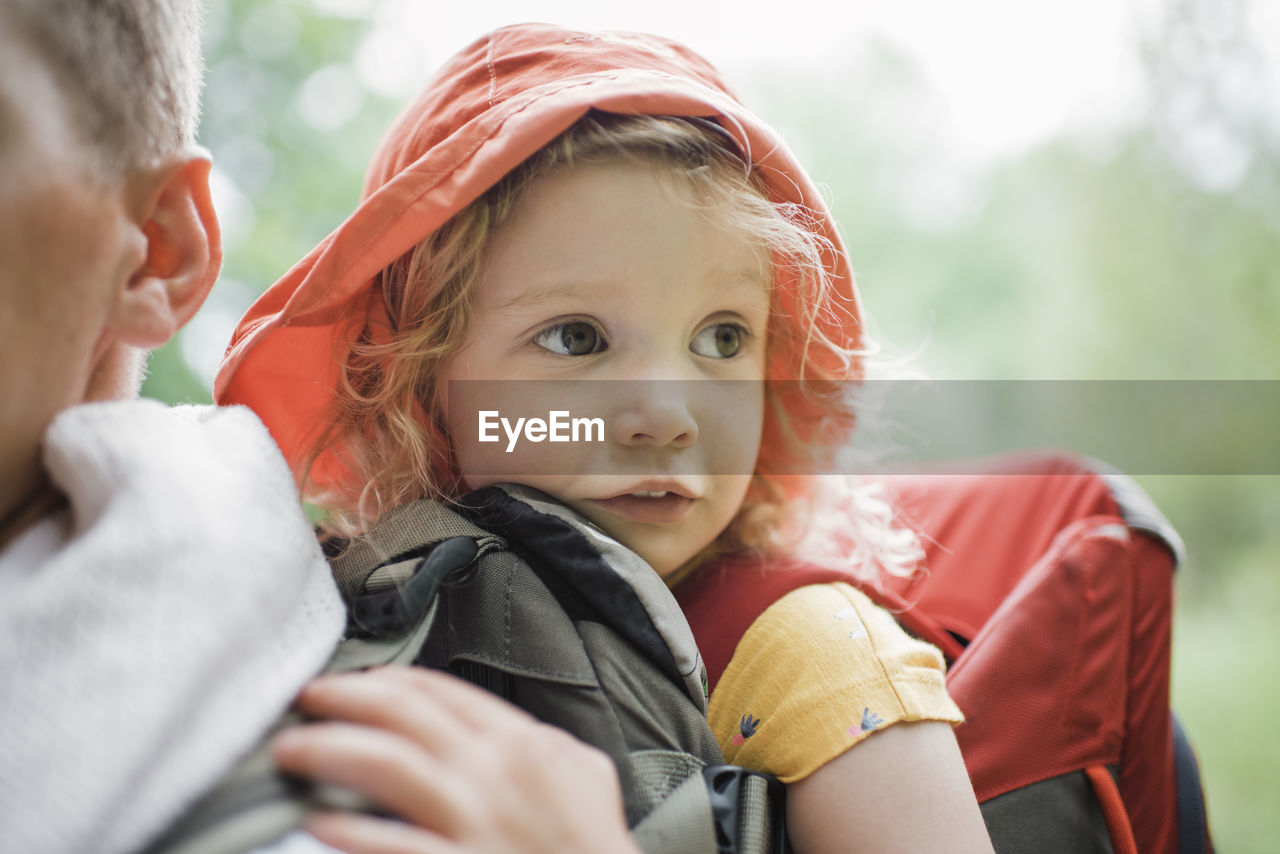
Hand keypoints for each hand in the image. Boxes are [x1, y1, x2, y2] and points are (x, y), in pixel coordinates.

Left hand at [271, 666, 640, 853]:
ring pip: (386, 764)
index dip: (389, 680)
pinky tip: (315, 823)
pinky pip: (389, 845)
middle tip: (308, 698)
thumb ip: (545, 745)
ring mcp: (472, 823)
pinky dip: (348, 832)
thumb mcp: (587, 777)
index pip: (443, 692)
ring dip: (328, 749)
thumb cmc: (596, 850)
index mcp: (523, 744)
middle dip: (346, 698)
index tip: (358, 683)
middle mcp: (493, 774)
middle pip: (404, 713)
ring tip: (289, 749)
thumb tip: (512, 730)